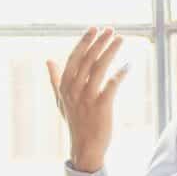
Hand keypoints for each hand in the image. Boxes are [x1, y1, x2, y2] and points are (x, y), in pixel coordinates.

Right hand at [46, 27, 129, 172]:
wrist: (84, 146)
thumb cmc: (75, 121)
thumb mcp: (61, 99)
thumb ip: (55, 79)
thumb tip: (48, 60)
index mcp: (65, 86)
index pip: (74, 58)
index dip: (85, 42)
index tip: (94, 29)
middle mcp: (74, 90)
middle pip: (87, 60)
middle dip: (98, 43)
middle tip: (110, 29)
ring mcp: (87, 98)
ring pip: (98, 69)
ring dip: (109, 52)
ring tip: (120, 39)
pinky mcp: (101, 107)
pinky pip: (111, 87)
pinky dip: (119, 75)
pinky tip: (128, 65)